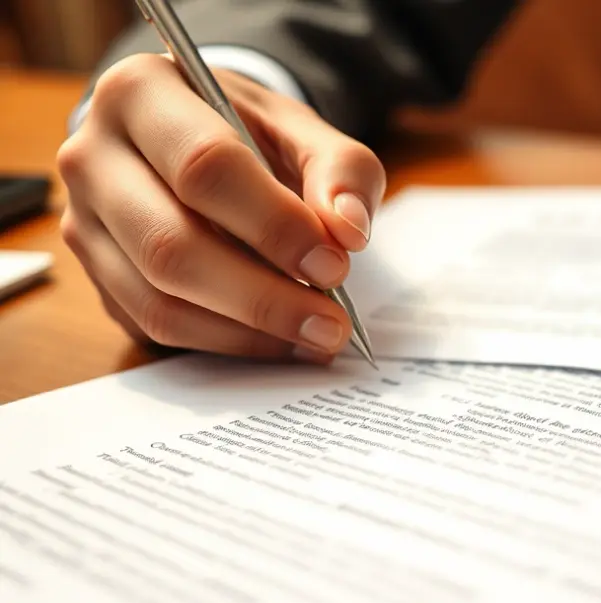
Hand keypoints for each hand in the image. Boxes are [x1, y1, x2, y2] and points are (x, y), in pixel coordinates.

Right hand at [57, 53, 384, 363]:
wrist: (198, 144)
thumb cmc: (250, 133)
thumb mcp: (304, 130)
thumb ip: (340, 171)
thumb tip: (348, 231)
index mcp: (140, 93)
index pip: (204, 166)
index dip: (274, 224)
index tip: (334, 264)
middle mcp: (92, 156)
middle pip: (171, 243)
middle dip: (263, 295)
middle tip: (331, 321)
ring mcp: (83, 222)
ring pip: (158, 297)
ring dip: (248, 330)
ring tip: (316, 336)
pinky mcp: (96, 277)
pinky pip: (156, 326)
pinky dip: (227, 341)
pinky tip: (281, 340)